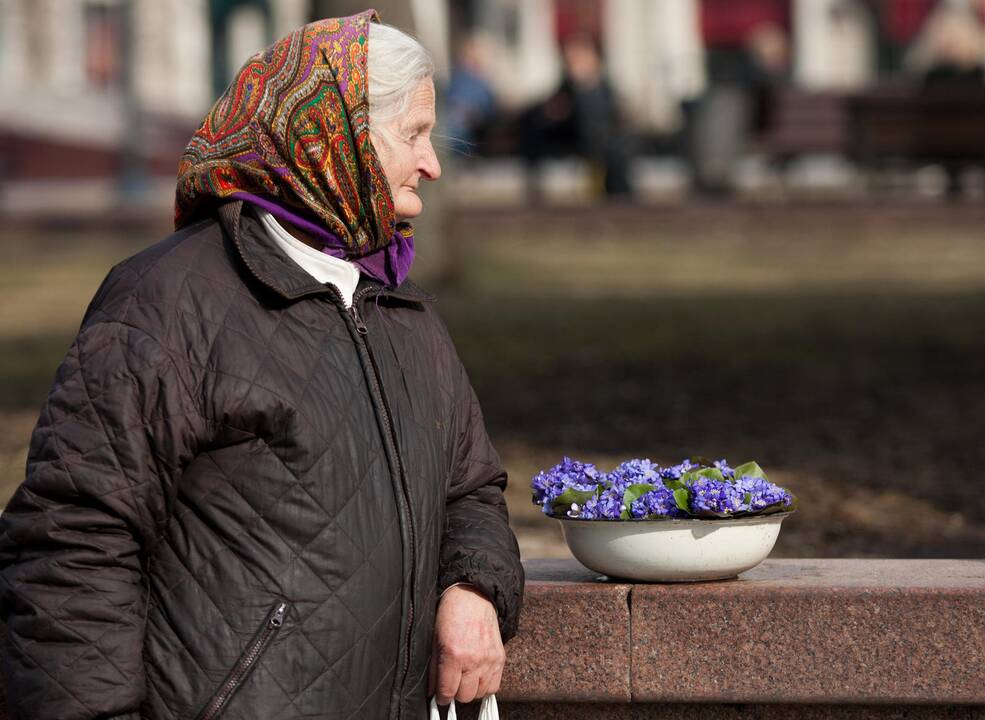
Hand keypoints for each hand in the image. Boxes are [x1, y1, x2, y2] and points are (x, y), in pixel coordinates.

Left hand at [428, 584, 504, 704]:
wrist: (473, 596)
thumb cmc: (452, 614)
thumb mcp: (435, 640)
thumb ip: (434, 668)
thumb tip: (432, 690)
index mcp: (453, 654)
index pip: (448, 692)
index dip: (442, 697)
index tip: (441, 695)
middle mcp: (473, 660)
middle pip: (465, 697)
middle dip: (456, 693)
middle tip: (453, 682)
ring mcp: (489, 660)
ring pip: (480, 694)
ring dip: (471, 689)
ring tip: (466, 678)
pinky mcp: (500, 658)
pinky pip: (494, 686)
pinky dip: (485, 685)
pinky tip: (478, 676)